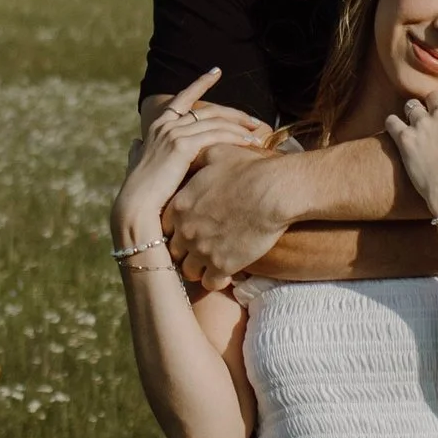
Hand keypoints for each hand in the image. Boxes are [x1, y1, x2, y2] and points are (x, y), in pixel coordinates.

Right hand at [112, 69, 238, 250]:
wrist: (137, 206)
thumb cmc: (140, 190)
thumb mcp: (138, 163)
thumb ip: (139, 151)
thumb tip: (135, 143)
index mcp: (158, 125)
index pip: (183, 97)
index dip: (200, 83)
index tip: (215, 72)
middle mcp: (166, 124)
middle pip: (208, 111)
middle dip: (234, 114)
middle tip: (254, 120)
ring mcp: (174, 133)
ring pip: (216, 123)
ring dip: (240, 127)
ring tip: (258, 134)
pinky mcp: (183, 146)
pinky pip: (216, 136)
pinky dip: (235, 138)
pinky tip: (249, 143)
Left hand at [161, 141, 315, 283]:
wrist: (274, 191)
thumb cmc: (249, 168)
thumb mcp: (217, 153)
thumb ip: (198, 159)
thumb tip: (194, 154)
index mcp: (179, 205)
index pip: (163, 226)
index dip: (176, 228)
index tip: (189, 228)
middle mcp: (185, 230)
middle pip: (173, 250)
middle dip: (184, 250)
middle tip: (200, 247)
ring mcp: (202, 250)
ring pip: (188, 270)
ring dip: (197, 267)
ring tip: (211, 263)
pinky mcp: (222, 266)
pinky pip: (209, 283)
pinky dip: (215, 280)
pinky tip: (224, 273)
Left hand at [382, 82, 437, 220]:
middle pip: (433, 97)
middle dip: (435, 105)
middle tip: (436, 120)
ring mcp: (422, 126)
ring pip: (412, 106)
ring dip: (414, 112)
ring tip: (417, 124)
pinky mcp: (405, 141)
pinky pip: (392, 121)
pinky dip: (394, 124)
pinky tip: (398, 130)